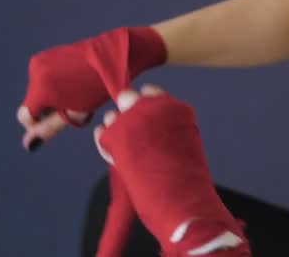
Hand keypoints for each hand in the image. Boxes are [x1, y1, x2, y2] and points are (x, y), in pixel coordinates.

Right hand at [16, 26, 166, 150]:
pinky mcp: (44, 55)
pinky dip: (52, 84)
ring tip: (74, 92)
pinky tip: (71, 81)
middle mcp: (35, 74)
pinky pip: (41, 78)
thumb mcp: (76, 112)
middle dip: (48, 109)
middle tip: (73, 104)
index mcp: (42, 90)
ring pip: (37, 91)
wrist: (110, 56)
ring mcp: (38, 62)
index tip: (58, 120)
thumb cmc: (98, 88)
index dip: (39, 124)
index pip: (25, 117)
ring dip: (50, 96)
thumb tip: (28, 145)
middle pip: (32, 103)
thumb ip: (50, 128)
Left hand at [93, 84, 248, 255]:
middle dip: (126, 112)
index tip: (146, 120)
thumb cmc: (186, 175)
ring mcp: (132, 119)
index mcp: (174, 107)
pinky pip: (102, 134)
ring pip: (111, 116)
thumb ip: (164, 125)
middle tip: (132, 134)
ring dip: (115, 130)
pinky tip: (116, 156)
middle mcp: (152, 107)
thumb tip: (142, 120)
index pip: (151, 92)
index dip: (145, 105)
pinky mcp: (115, 136)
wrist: (180, 196)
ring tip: (128, 152)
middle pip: (127, 97)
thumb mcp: (183, 140)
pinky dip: (105, 144)